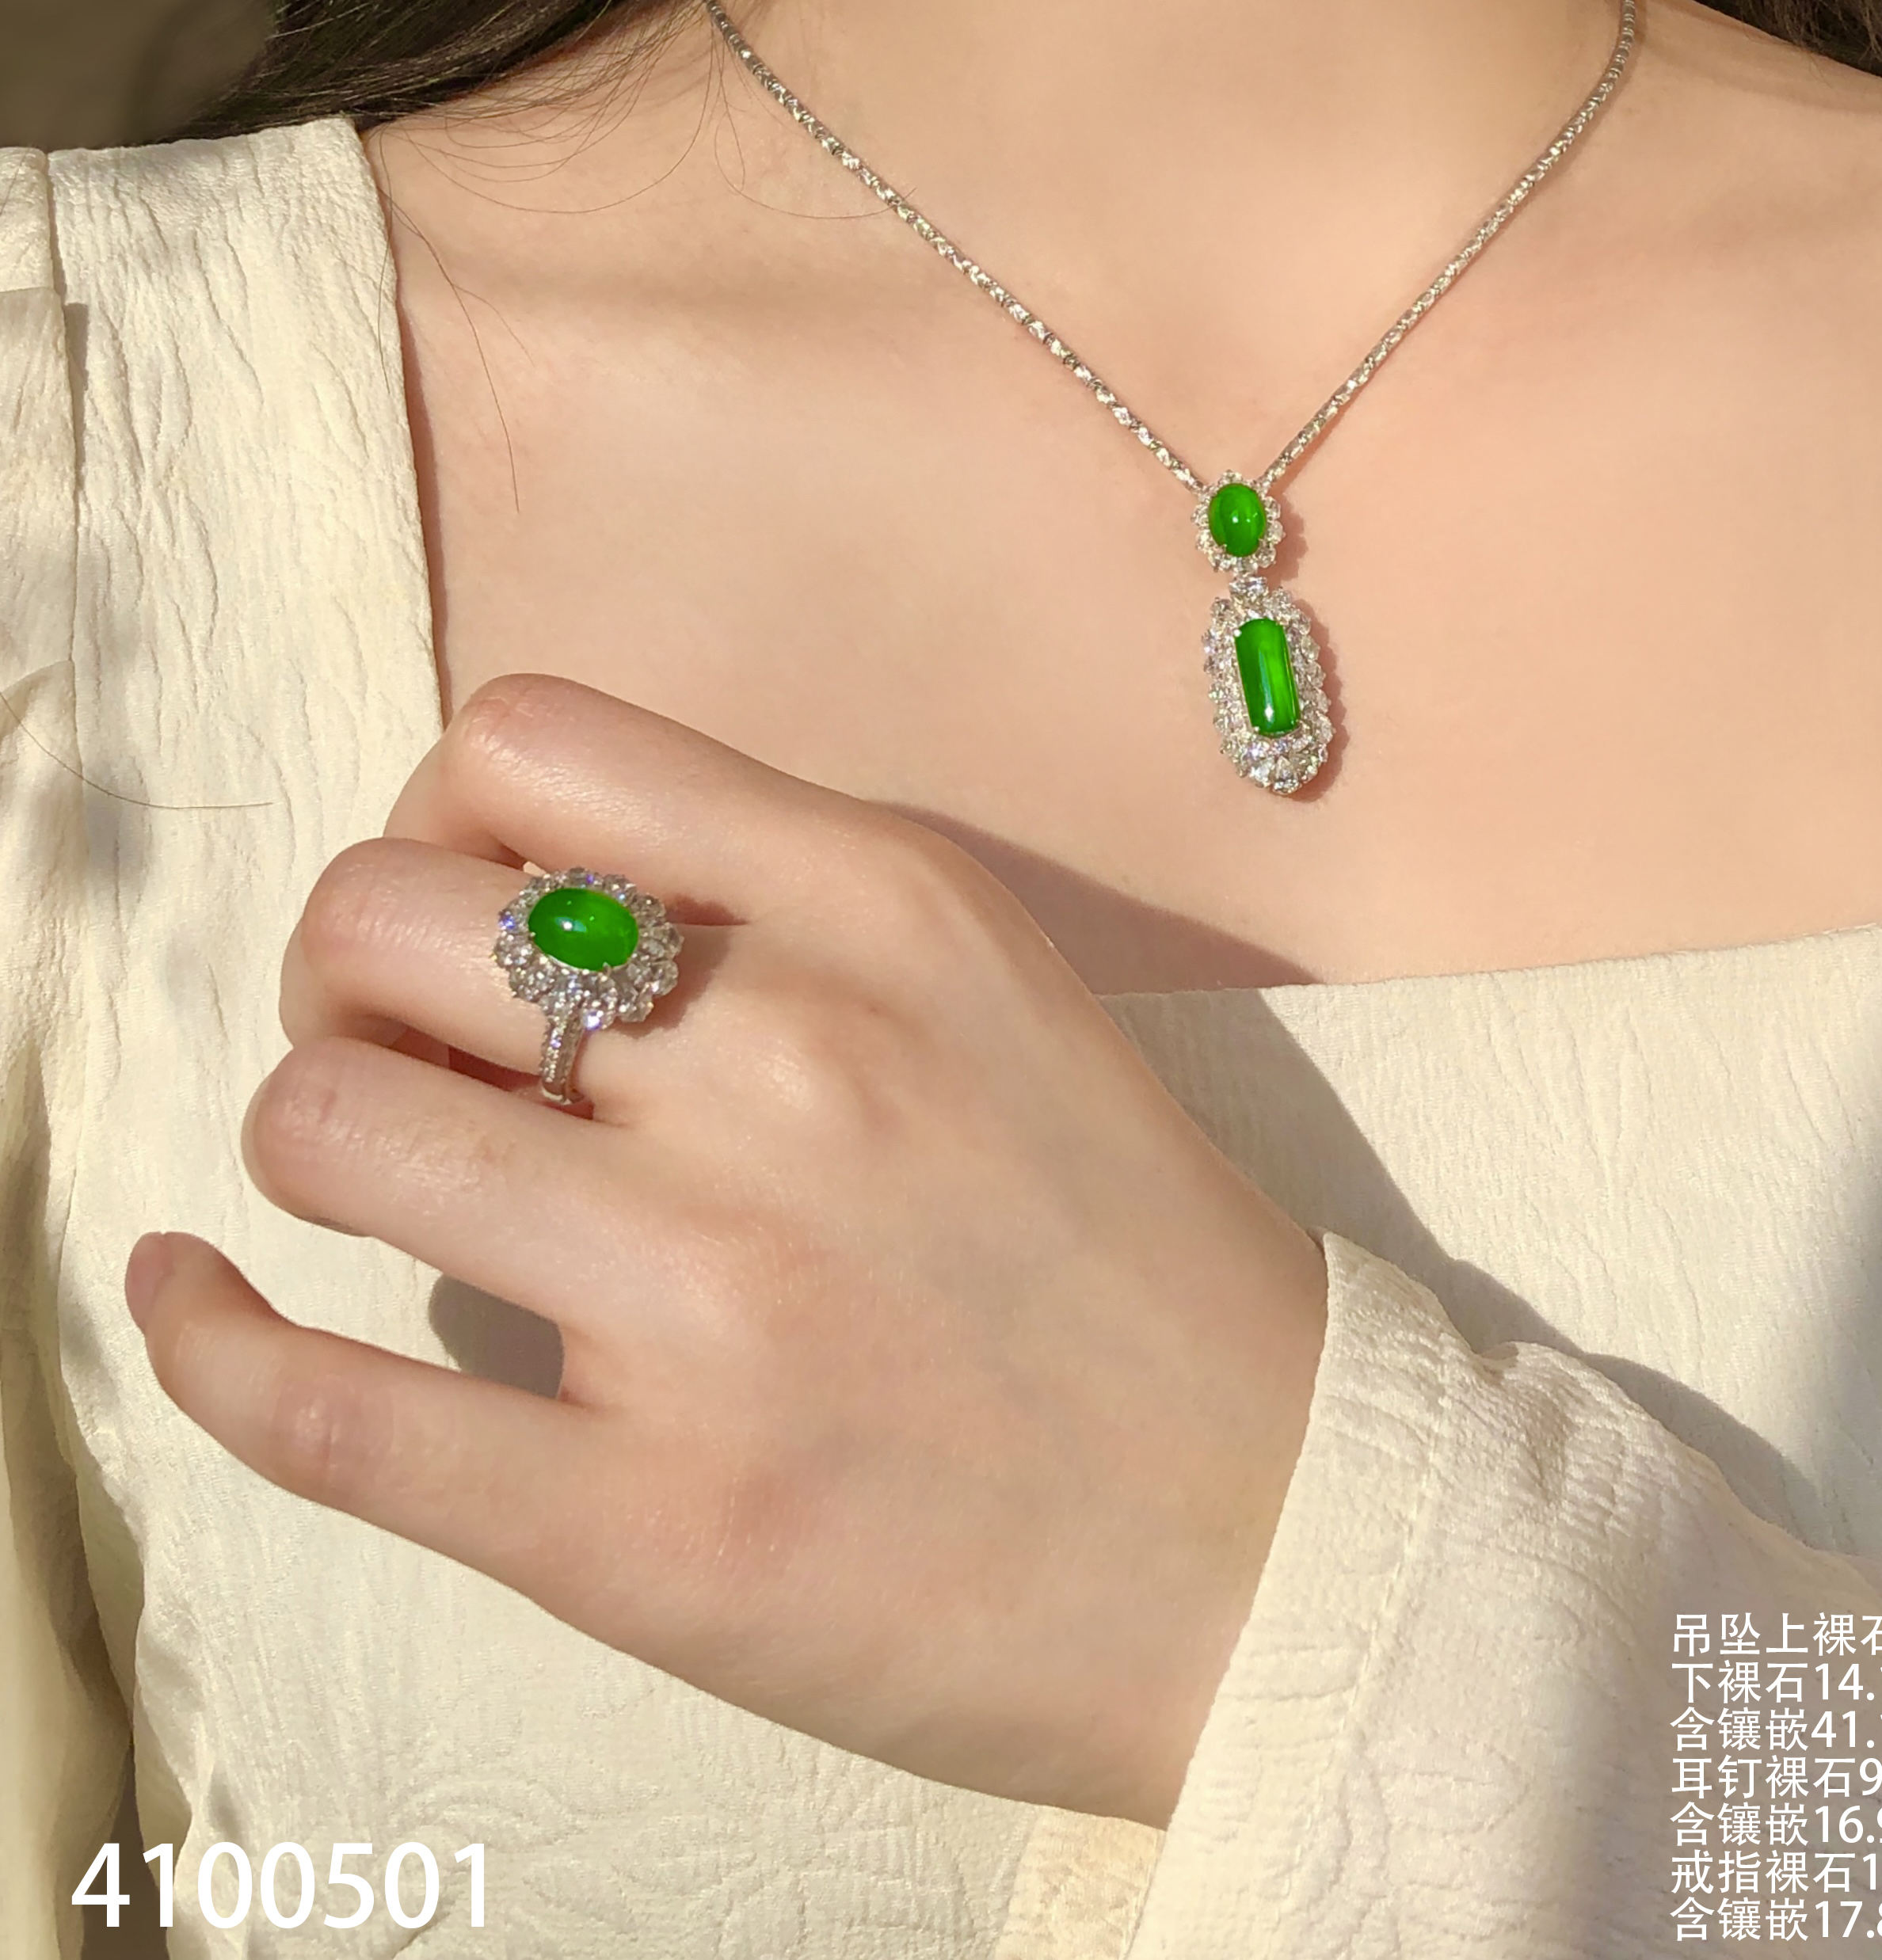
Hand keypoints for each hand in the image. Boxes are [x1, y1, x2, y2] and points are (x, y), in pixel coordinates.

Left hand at [125, 676, 1328, 1827]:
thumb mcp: (992, 983)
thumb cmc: (1121, 1247)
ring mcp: (711, 1302)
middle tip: (412, 1055)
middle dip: (346, 972)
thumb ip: (772, 898)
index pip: (520, 746)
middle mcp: (792, 1069)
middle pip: (383, 915)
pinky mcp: (644, 1526)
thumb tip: (505, 887)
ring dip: (316, 1141)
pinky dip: (210, 1344)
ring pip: (329, 1125)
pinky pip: (322, 1409)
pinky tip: (202, 1305)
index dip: (438, 817)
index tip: (474, 912)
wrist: (1279, 1534)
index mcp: (886, 911)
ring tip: (390, 1186)